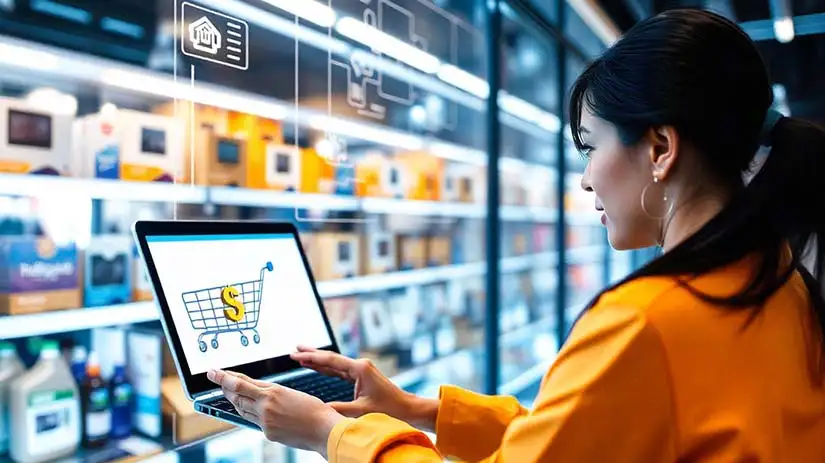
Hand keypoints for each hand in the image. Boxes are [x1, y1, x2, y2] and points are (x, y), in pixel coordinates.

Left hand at [207, 369, 343, 456]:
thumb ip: (271, 394)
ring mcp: (265, 421)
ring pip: (242, 409)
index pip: (240, 383)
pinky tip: (254, 411)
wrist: (323, 428)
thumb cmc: (312, 409)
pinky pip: (254, 422)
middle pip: (236, 396)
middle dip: (225, 388)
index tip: (212, 372)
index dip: (223, 377)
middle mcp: (265, 406)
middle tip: (218, 381)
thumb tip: (256, 395)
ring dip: (235, 401)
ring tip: (231, 394)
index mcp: (272, 391)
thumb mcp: (290, 393)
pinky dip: (252, 415)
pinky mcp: (268, 433)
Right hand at [290, 346, 438, 431]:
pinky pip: (340, 371)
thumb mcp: (361, 411)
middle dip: (312, 354)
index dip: (312, 358)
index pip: (330, 361)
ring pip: (335, 364)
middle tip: (294, 349)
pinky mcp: (362, 377)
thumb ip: (339, 408)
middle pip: (331, 358)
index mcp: (360, 369)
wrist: (407, 409)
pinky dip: (327, 369)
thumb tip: (319, 408)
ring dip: (318, 361)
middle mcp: (360, 366)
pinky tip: (318, 367)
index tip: (296, 354)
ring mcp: (361, 371)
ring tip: (301, 356)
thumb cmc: (389, 409)